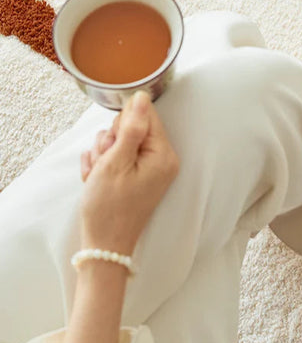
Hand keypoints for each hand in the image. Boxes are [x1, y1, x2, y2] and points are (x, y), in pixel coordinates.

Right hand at [79, 91, 178, 255]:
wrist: (103, 245)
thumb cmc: (109, 207)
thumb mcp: (116, 161)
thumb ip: (131, 127)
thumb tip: (142, 96)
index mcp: (163, 154)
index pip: (146, 114)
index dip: (122, 124)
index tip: (112, 144)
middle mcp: (162, 159)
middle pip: (132, 126)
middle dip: (110, 141)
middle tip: (104, 163)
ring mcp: (150, 168)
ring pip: (119, 140)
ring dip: (103, 154)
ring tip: (99, 175)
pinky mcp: (138, 175)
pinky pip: (117, 156)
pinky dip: (103, 165)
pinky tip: (97, 180)